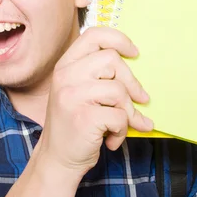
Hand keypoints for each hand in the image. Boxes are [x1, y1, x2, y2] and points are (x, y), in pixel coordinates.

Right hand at [36, 26, 153, 176]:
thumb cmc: (73, 124)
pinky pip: (120, 116)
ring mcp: (73, 96)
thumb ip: (97, 74)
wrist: (56, 160)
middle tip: (140, 99)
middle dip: (132, 82)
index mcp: (65, 65)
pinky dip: (122, 130)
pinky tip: (111, 140)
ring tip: (120, 125)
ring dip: (127, 112)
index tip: (134, 53)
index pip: (94, 35)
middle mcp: (65, 76)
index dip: (119, 39)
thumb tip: (135, 63)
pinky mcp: (84, 118)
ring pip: (119, 90)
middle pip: (112, 60)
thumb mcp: (77, 91)